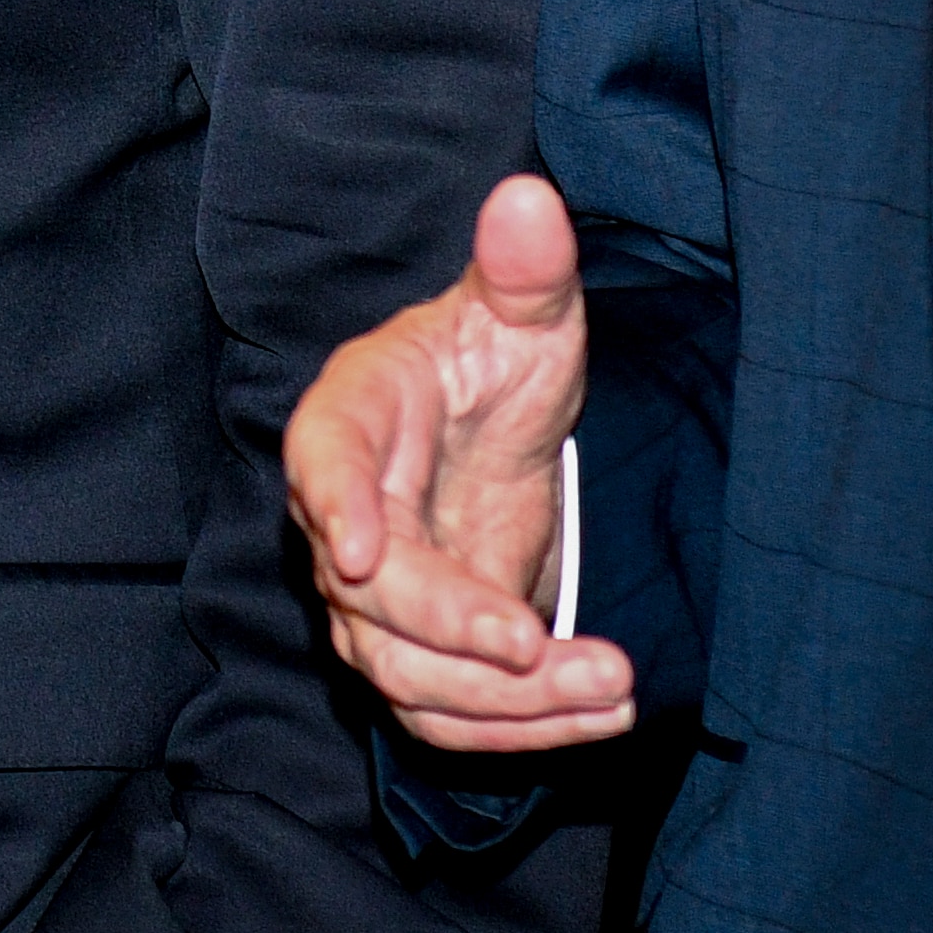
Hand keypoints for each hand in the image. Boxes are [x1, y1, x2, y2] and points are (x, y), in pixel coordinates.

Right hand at [285, 174, 632, 750]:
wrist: (497, 429)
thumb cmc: (496, 356)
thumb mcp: (525, 310)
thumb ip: (524, 268)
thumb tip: (528, 199)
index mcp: (350, 418)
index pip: (321, 460)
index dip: (332, 506)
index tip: (360, 554)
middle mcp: (342, 518)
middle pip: (369, 599)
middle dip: (456, 635)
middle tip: (543, 645)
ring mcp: (373, 600)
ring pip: (409, 677)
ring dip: (505, 702)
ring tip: (611, 687)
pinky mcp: (419, 655)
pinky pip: (448, 715)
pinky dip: (519, 732)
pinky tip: (598, 717)